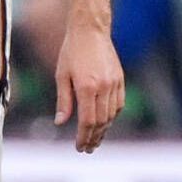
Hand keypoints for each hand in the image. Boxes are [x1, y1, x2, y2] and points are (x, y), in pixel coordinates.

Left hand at [54, 25, 124, 152]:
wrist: (91, 31)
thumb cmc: (71, 52)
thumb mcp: (61, 75)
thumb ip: (63, 101)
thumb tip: (60, 123)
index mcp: (87, 87)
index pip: (87, 121)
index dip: (84, 137)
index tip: (80, 147)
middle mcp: (104, 87)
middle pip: (101, 121)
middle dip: (94, 137)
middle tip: (87, 149)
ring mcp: (115, 84)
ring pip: (111, 115)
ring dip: (104, 130)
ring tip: (95, 140)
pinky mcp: (120, 80)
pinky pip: (118, 104)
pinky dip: (111, 116)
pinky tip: (104, 123)